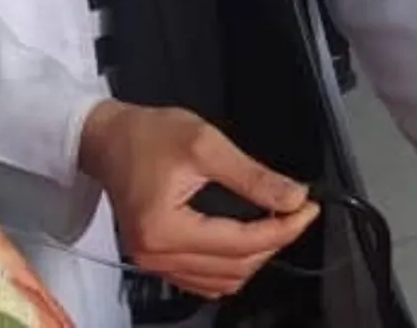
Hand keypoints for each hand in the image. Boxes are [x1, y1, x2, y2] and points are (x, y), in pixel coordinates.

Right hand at [75, 101, 318, 299]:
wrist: (108, 139)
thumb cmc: (148, 135)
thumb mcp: (205, 144)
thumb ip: (252, 176)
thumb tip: (293, 197)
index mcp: (164, 228)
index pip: (241, 243)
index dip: (283, 228)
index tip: (308, 208)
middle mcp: (156, 255)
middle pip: (235, 268)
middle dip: (274, 241)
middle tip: (297, 211)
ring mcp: (153, 263)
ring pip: (222, 280)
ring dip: (255, 257)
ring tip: (275, 223)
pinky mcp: (156, 260)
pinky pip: (204, 280)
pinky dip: (232, 265)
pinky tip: (246, 240)